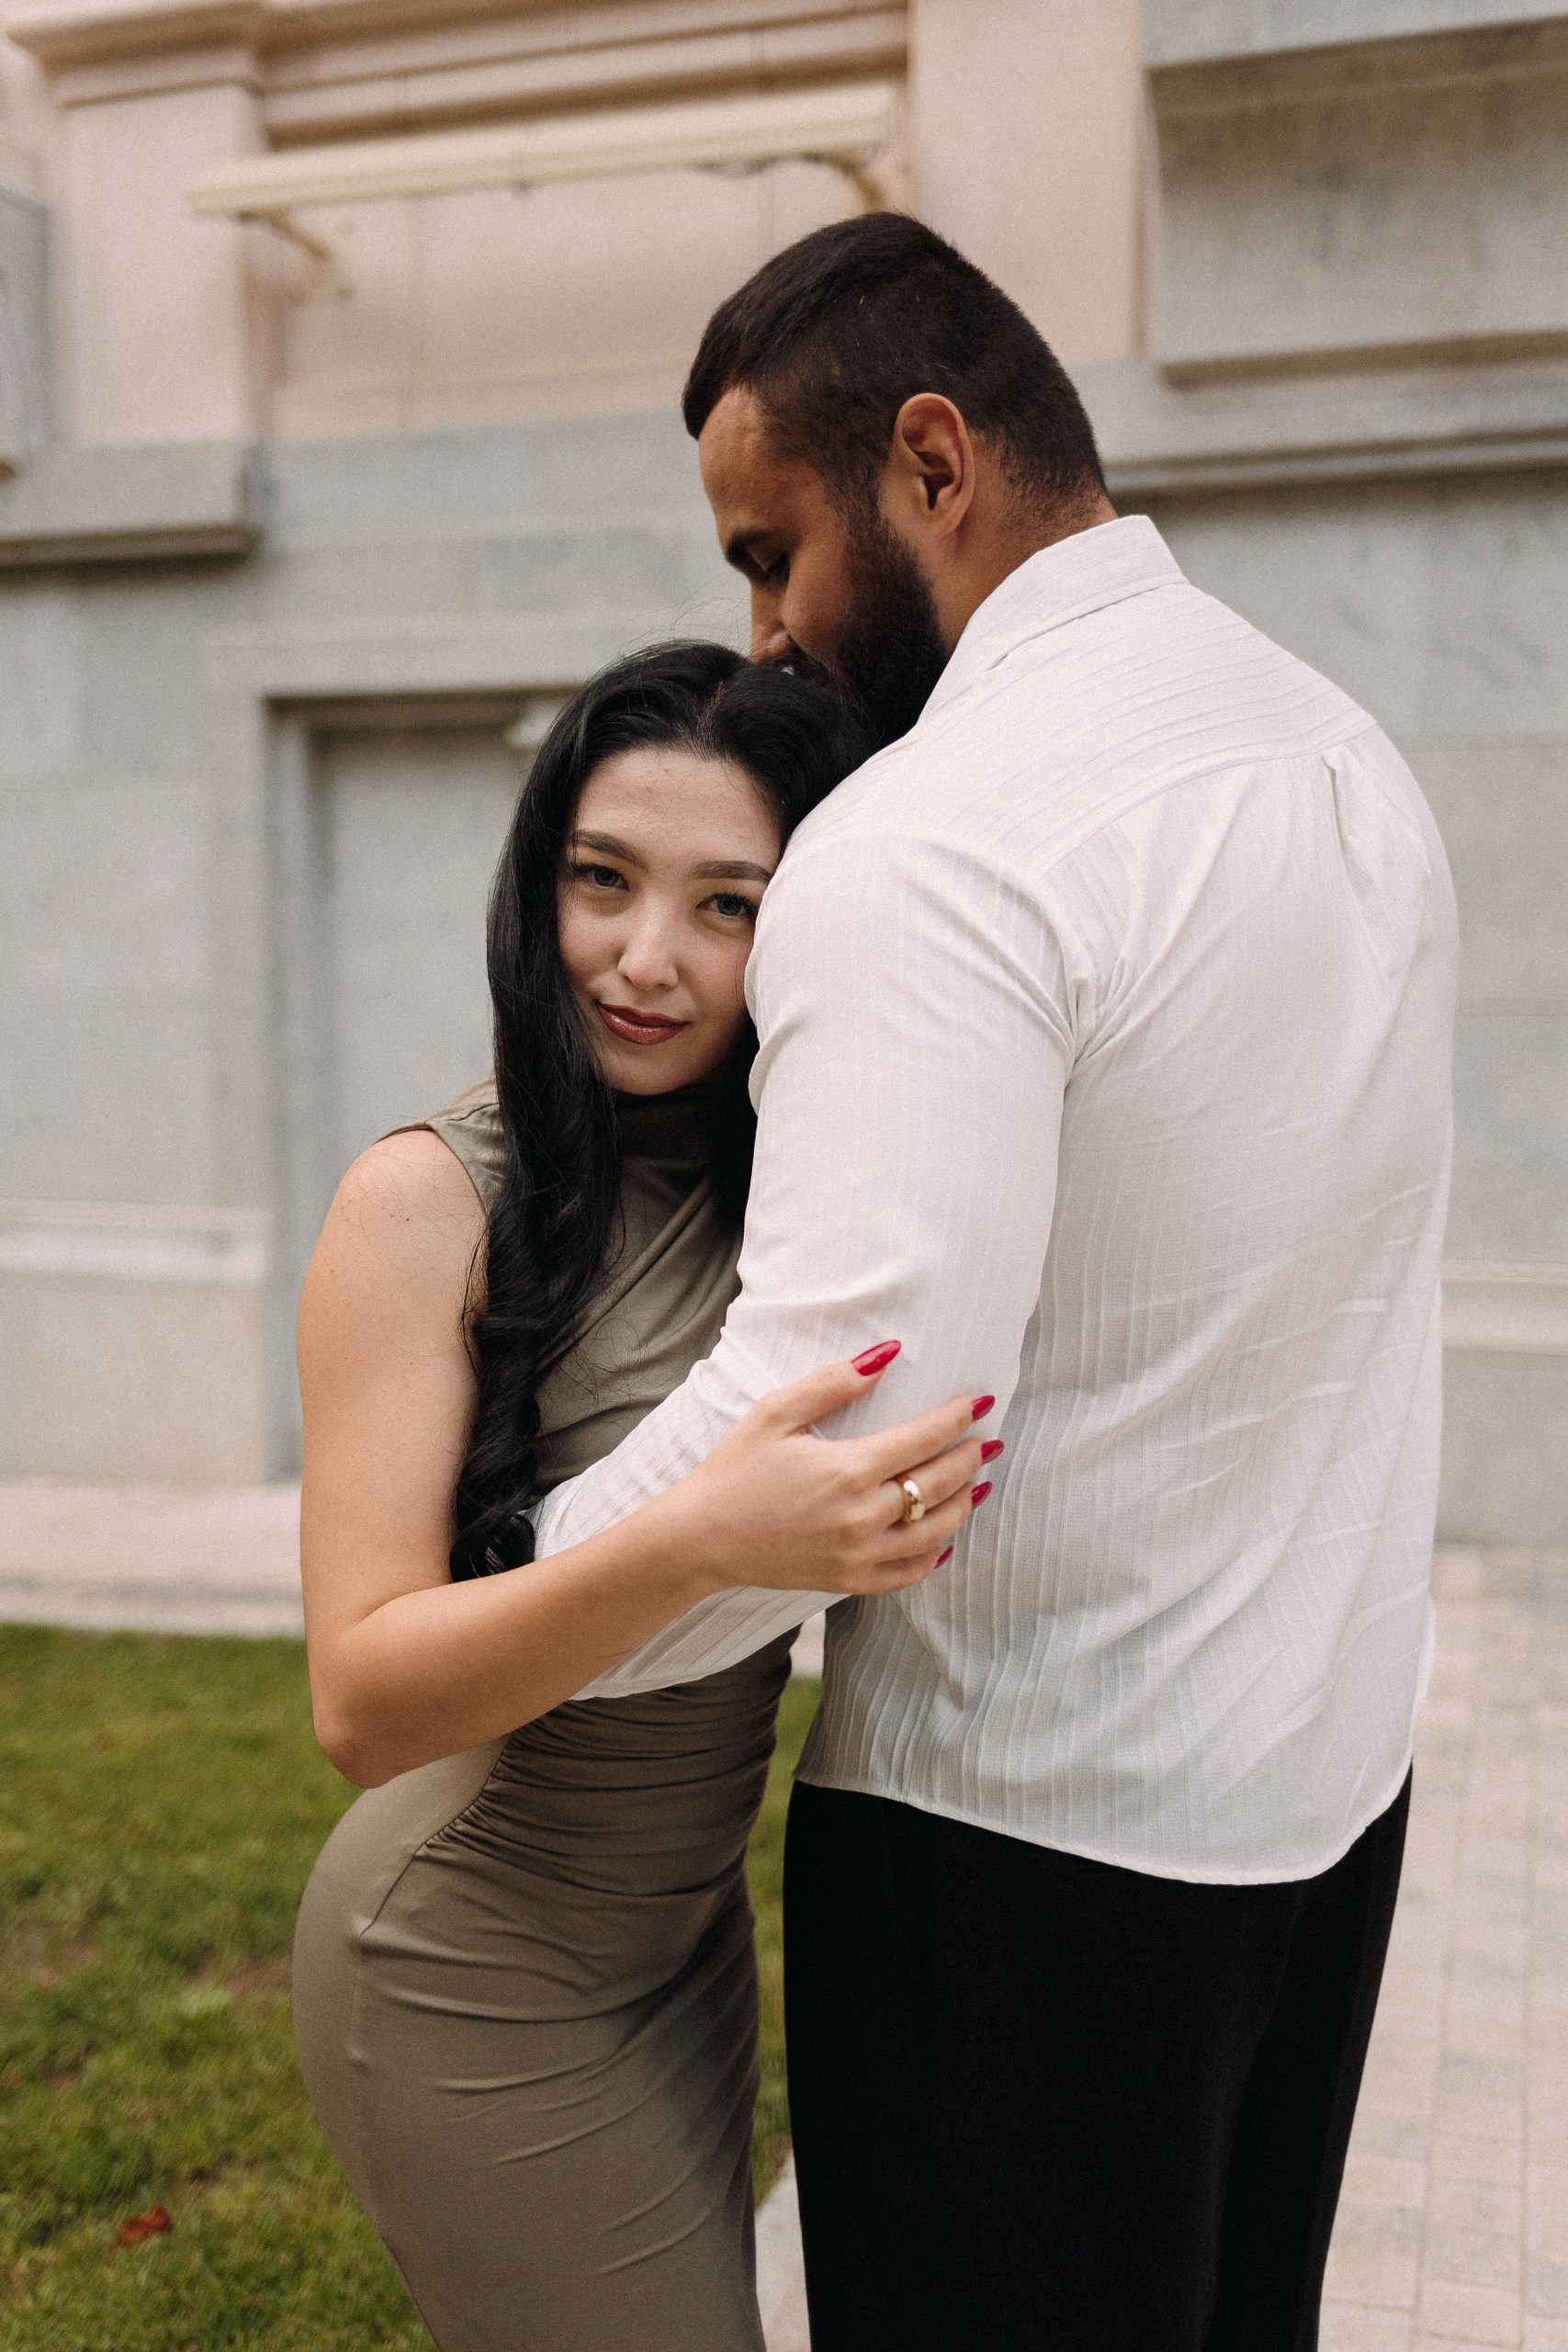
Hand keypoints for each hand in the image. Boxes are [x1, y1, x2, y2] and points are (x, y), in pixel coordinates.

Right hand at [677, 1346, 995, 1596]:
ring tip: (979, 1483)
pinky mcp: (849, 1580)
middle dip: (971, 1458)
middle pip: (938, 1484)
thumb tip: (888, 1354)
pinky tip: (944, 1537)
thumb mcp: (777, 1412)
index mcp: (847, 1469)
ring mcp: (858, 1554)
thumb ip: (835, 1382)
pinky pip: (909, 1573)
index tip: (982, 1402)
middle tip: (990, 1441)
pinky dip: (934, 1555)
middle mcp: (861, 1516)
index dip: (958, 1418)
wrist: (702, 1538)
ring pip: (935, 1532)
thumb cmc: (736, 1468)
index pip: (924, 1439)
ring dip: (964, 1505)